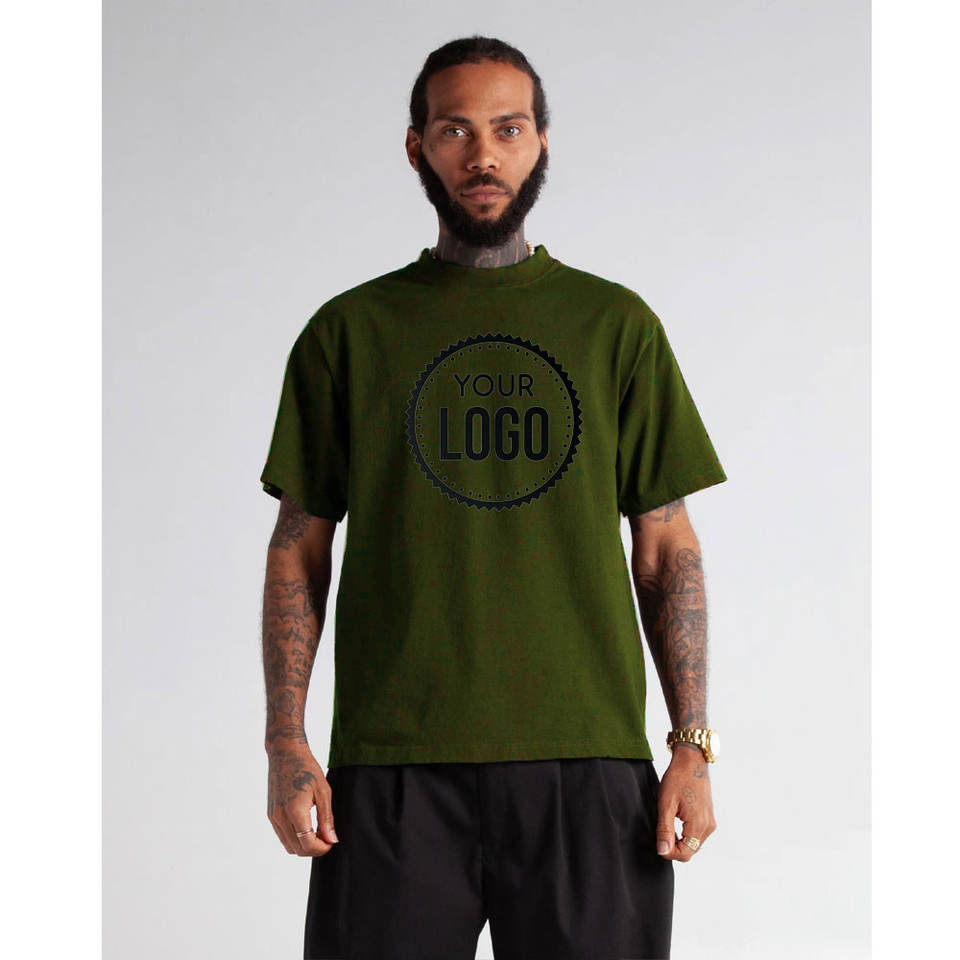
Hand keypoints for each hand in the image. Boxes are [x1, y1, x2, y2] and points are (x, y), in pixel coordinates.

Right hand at [266, 740, 338, 856]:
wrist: (285, 753)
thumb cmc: (307, 768)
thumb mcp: (323, 791)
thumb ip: (326, 818)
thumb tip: (332, 840)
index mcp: (295, 811)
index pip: (307, 844)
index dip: (321, 849)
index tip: (331, 842)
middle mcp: (280, 817)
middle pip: (297, 849)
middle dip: (314, 849)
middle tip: (327, 838)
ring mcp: (273, 816)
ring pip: (288, 845)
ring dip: (303, 845)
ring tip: (318, 832)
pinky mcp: (271, 814)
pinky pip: (282, 836)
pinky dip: (294, 838)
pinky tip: (307, 827)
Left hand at [655, 744, 716, 861]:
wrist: (691, 761)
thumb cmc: (677, 778)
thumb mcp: (666, 804)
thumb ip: (665, 830)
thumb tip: (663, 851)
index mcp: (699, 824)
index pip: (685, 854)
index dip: (669, 853)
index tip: (658, 842)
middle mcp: (708, 826)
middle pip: (691, 850)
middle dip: (674, 847)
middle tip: (660, 833)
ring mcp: (710, 822)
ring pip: (694, 844)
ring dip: (680, 841)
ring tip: (667, 825)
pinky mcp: (708, 818)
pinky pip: (697, 835)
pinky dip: (686, 834)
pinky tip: (675, 821)